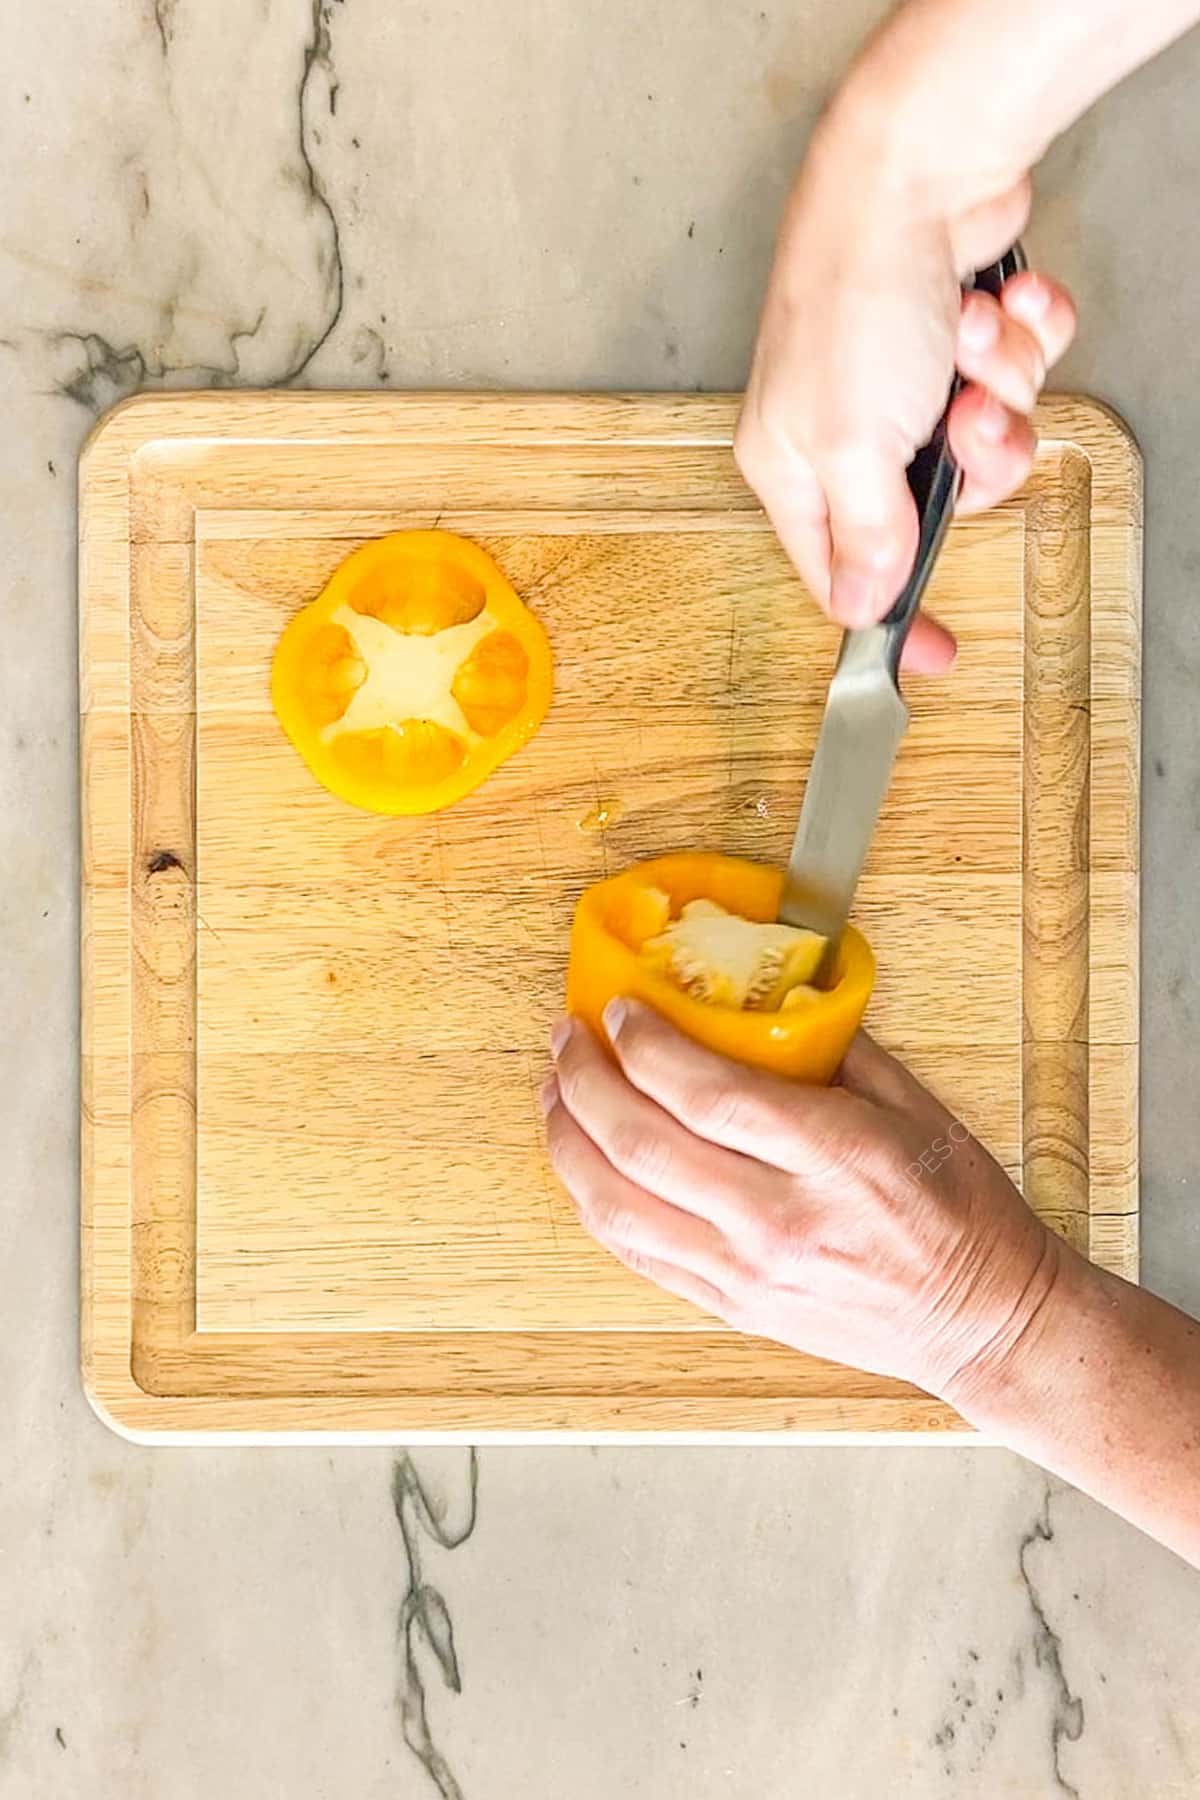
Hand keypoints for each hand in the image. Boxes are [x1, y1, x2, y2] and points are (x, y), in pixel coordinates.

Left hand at [542, 1005, 1058, 1396]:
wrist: (980, 1320)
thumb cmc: (959, 1210)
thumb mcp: (915, 1106)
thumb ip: (835, 1047)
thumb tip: (762, 994)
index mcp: (835, 1157)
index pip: (707, 1092)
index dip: (646, 1044)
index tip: (621, 1008)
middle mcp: (781, 1219)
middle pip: (643, 1144)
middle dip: (586, 1079)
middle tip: (569, 1038)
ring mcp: (749, 1272)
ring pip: (619, 1205)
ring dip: (569, 1141)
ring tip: (557, 1093)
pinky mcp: (732, 1307)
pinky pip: (636, 1251)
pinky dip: (594, 1201)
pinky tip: (583, 1162)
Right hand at [735, 90, 1075, 672]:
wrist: (913, 172)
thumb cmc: (855, 296)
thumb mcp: (850, 447)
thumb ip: (864, 536)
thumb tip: (863, 602)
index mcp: (793, 466)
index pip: (837, 575)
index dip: (891, 612)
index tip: (934, 653)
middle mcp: (843, 428)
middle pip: (935, 506)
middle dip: (976, 462)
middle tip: (969, 421)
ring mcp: (904, 379)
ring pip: (987, 437)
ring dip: (1002, 389)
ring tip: (976, 340)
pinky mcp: (957, 333)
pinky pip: (1016, 373)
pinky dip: (1020, 339)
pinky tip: (995, 303)